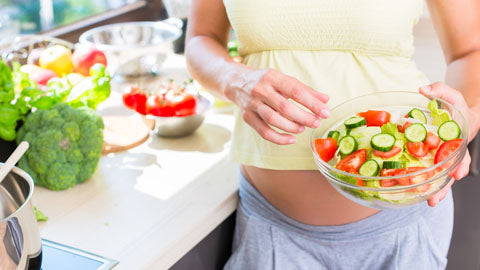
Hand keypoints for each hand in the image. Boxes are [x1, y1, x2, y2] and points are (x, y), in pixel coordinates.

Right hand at [225, 68, 329, 144]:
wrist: (235, 81)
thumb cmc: (265, 81)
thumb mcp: (283, 79)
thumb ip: (305, 90)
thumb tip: (325, 100)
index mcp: (272, 77)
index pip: (295, 91)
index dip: (312, 103)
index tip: (325, 112)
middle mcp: (260, 90)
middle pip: (284, 107)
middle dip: (303, 117)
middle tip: (316, 123)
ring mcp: (252, 104)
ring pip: (273, 120)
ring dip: (291, 127)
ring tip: (303, 128)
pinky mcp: (247, 117)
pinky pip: (263, 132)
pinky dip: (279, 138)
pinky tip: (291, 139)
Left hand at [419, 82, 478, 206]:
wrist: (454, 112)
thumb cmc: (456, 106)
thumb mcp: (451, 96)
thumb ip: (441, 90)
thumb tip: (423, 89)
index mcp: (460, 141)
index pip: (462, 155)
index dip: (460, 164)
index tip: (458, 174)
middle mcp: (451, 153)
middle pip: (449, 173)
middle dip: (444, 187)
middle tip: (434, 200)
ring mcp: (440, 158)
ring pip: (438, 177)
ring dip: (432, 190)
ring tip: (425, 203)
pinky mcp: (429, 159)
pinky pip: (424, 170)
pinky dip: (419, 180)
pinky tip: (408, 189)